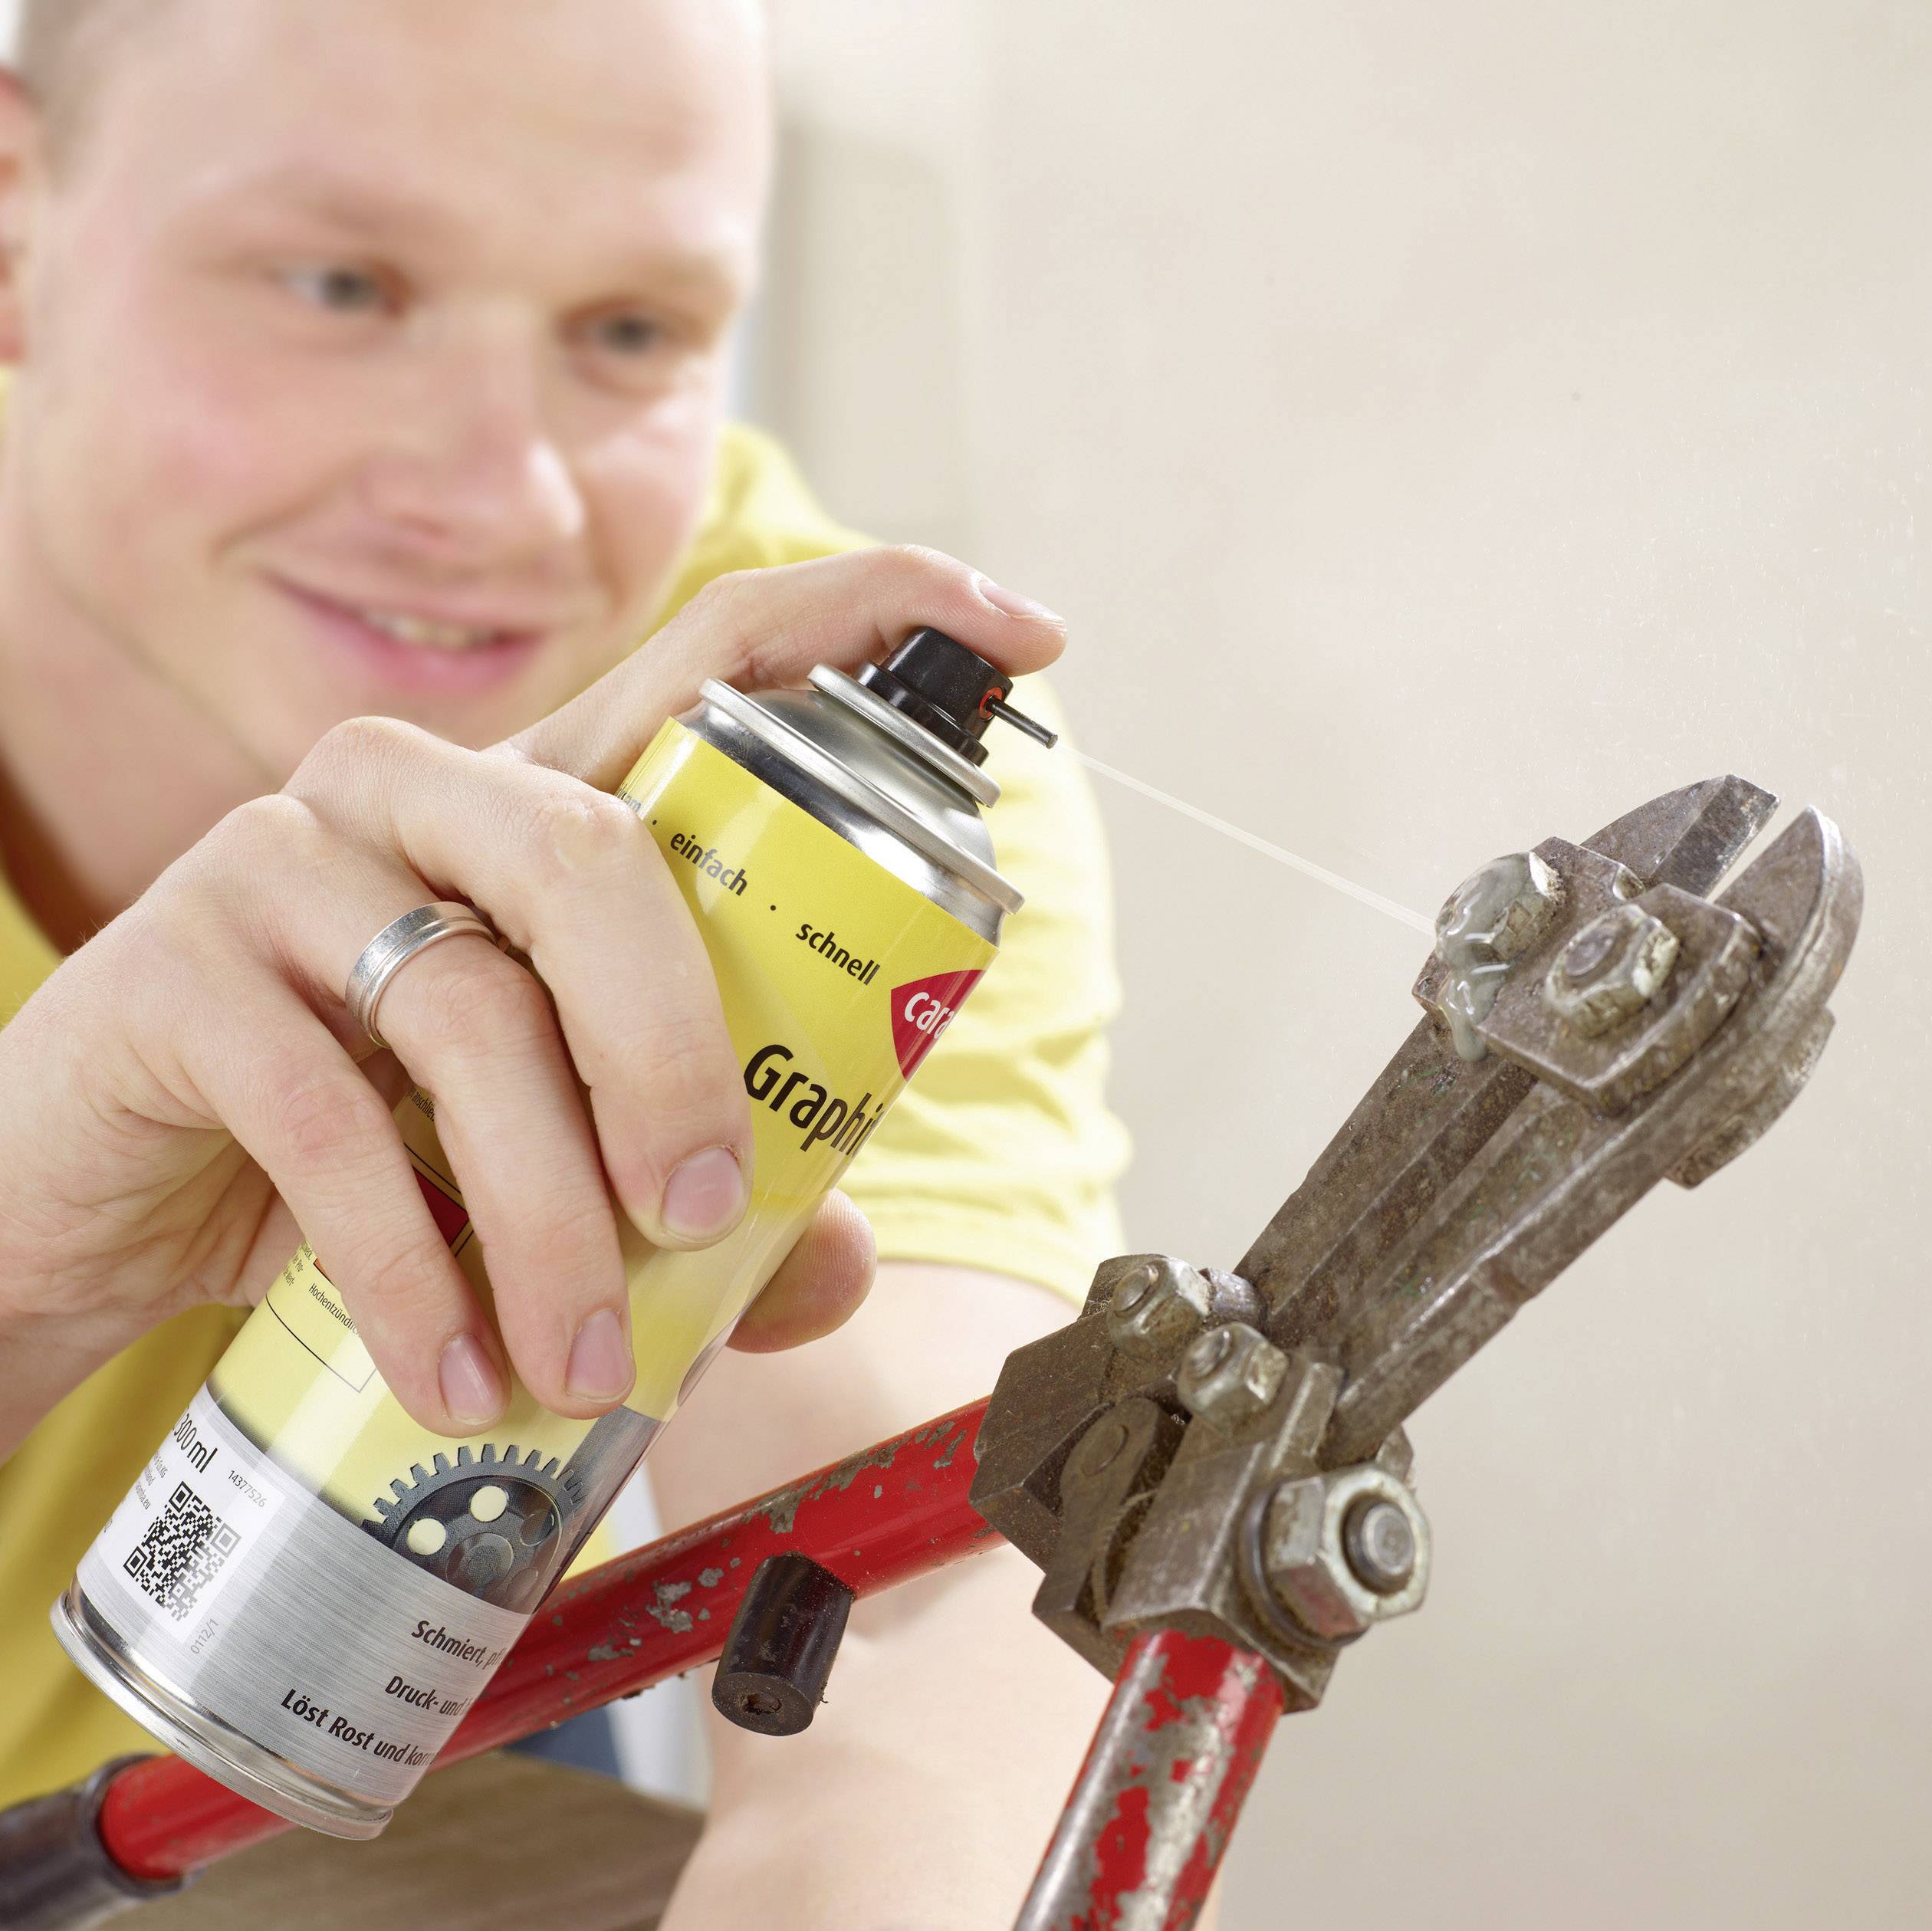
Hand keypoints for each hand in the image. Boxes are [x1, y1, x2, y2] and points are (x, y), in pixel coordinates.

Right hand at [0, 549, 1063, 1451]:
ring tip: (577, 1358)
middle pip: (602, 856)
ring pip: (476, 1010)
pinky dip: (411, 1266)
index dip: (871, 619)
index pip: (716, 655)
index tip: (1027, 633)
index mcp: (543, 813)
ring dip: (552, 1213)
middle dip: (684, 1060)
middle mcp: (422, 798)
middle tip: (707, 1221)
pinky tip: (451, 1371)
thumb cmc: (362, 1156)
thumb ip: (701, 1203)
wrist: (106, 1207)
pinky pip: (328, 1117)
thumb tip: (836, 1258)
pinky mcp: (174, 972)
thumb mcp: (545, 1164)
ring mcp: (286, 863)